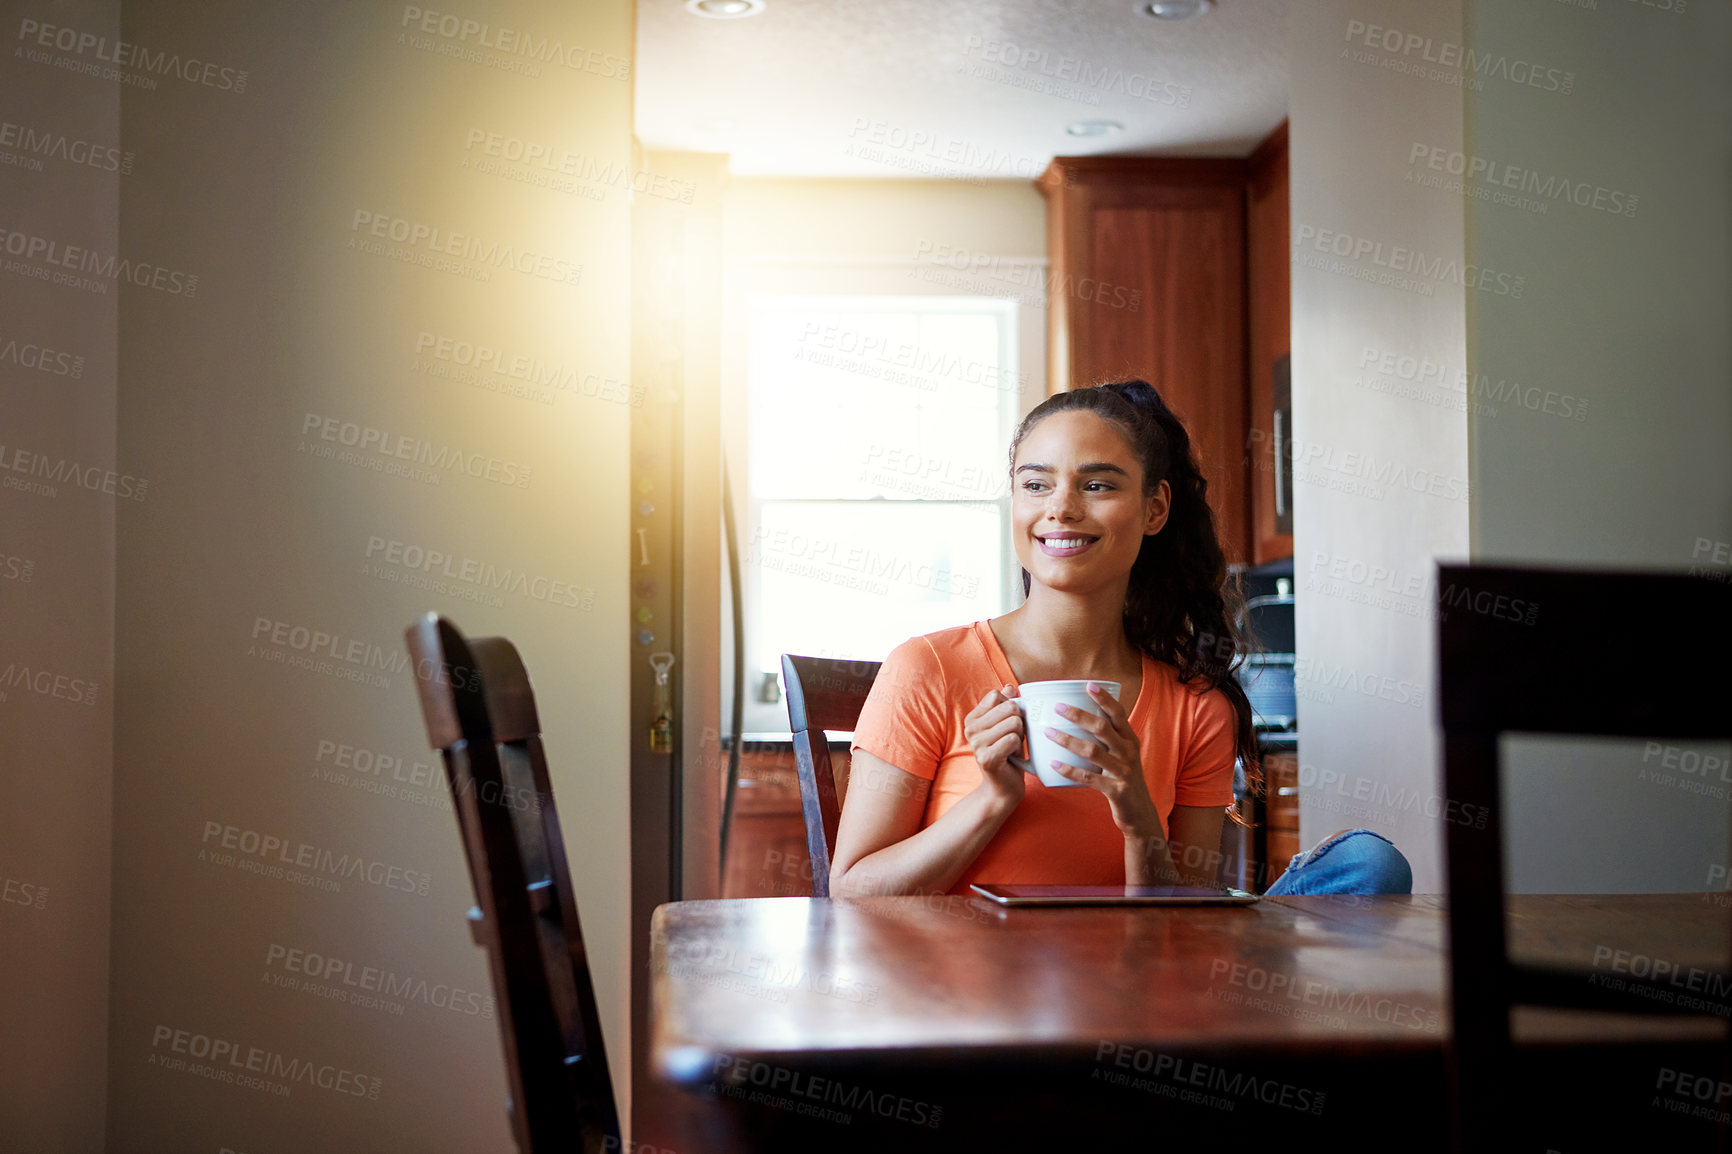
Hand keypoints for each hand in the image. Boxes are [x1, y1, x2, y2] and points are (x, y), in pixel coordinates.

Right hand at [962, 683, 1026, 808]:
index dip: (1011, 707)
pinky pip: (1013, 739)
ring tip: (1012, 748)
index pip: (997, 695)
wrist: (1003, 788)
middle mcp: (970, 729)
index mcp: (972, 719)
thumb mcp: (1006, 725)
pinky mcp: (987, 758)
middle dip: (1019, 722)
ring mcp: (976, 744)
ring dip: (1020, 736)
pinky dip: (1018, 748)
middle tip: (1013, 739)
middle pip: (1009, 707)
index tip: (1008, 724)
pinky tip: (1011, 757)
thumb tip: (1010, 686)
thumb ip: (1006, 705)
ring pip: (1014, 722)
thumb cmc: (1007, 754)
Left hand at [1045, 683, 1160, 837]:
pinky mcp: (1117, 790)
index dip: (1105, 699)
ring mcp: (1124, 771)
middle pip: (1103, 728)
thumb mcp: (1121, 757)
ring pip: (1093, 751)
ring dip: (1068, 740)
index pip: (1119, 714)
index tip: (1088, 685)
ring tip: (1049, 733)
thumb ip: (1106, 741)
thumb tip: (1077, 722)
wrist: (1140, 814)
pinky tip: (1053, 765)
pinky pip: (1089, 777)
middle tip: (1058, 707)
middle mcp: (1129, 752)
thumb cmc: (1123, 781)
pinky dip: (1070, 770)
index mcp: (1130, 740)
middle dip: (1080, 715)